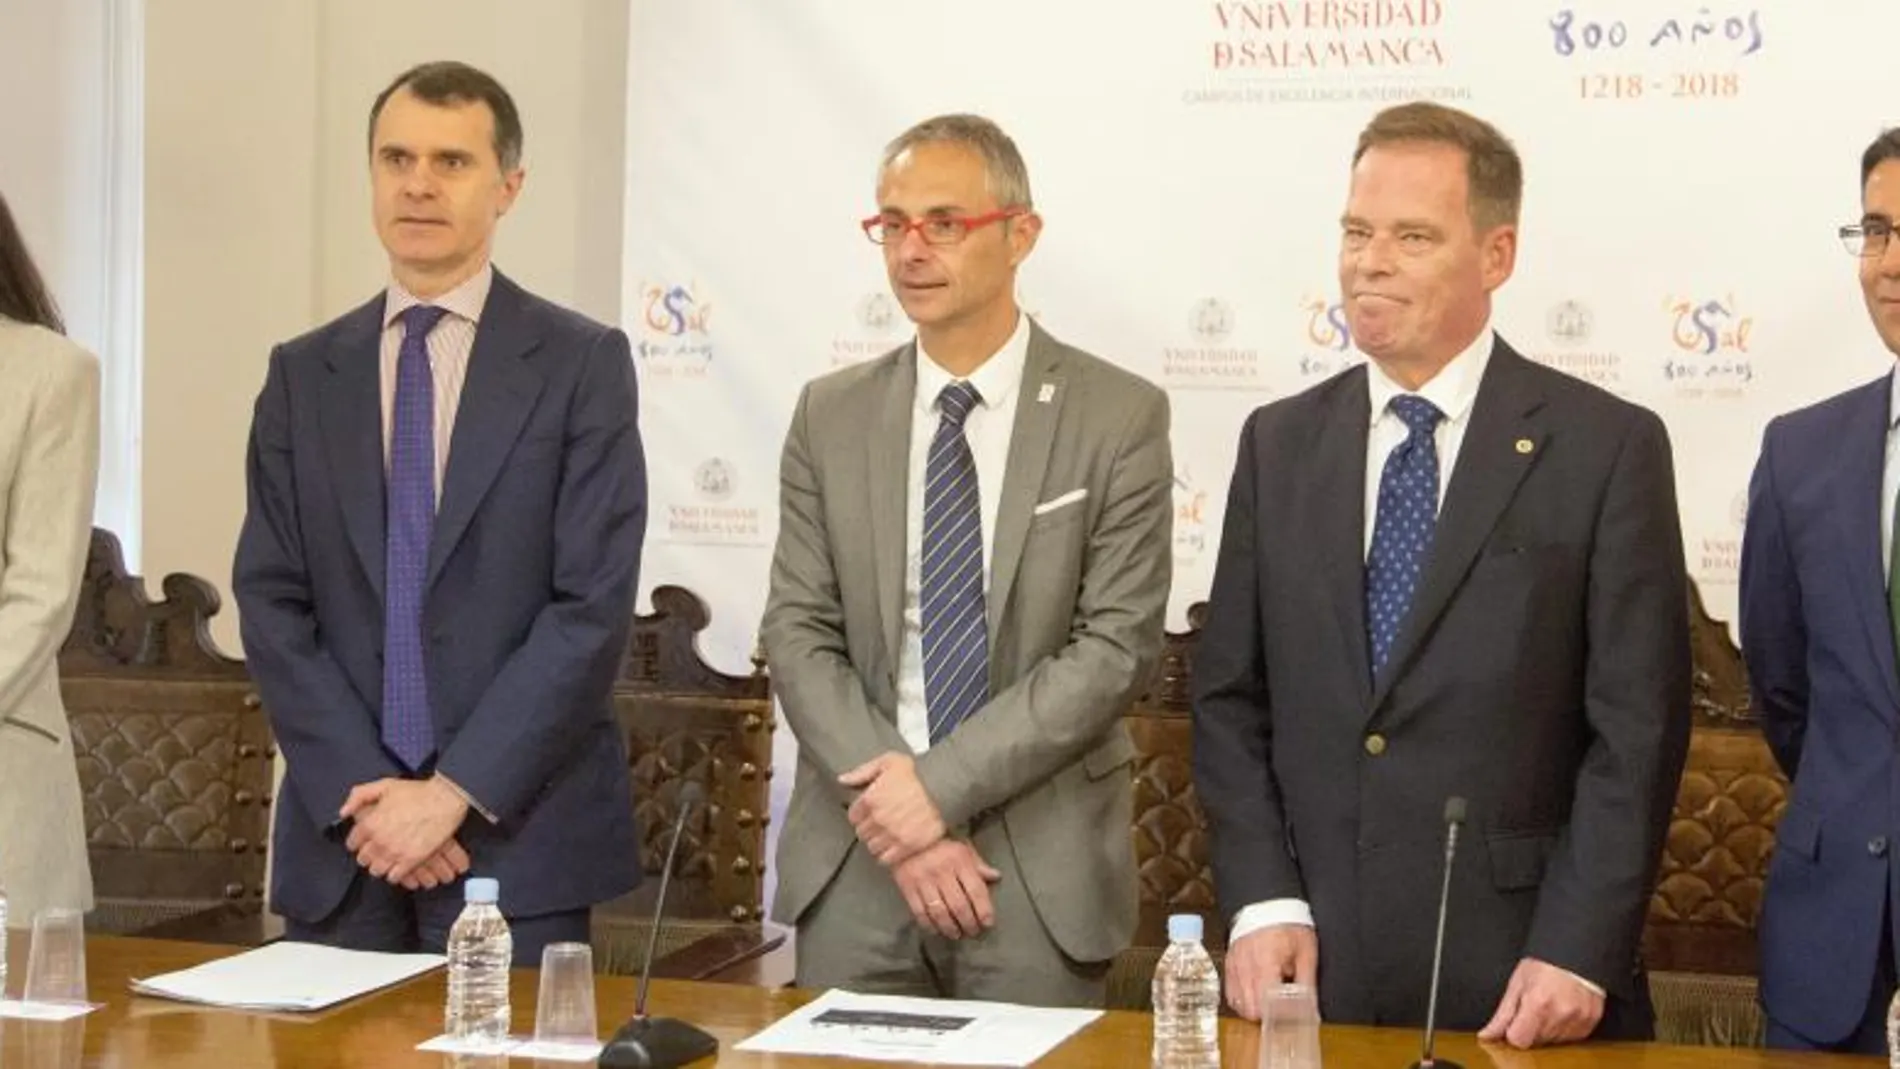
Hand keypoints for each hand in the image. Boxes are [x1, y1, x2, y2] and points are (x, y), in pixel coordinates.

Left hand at [340, 776, 468, 884]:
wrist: (444, 800)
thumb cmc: (417, 792)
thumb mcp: (384, 785)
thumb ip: (359, 796)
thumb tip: (343, 812)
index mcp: (370, 823)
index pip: (353, 842)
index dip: (358, 841)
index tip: (365, 841)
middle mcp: (379, 841)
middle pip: (363, 859)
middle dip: (369, 855)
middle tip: (377, 850)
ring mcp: (395, 852)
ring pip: (377, 870)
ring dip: (381, 866)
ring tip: (388, 860)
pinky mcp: (411, 860)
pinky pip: (394, 876)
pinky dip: (395, 873)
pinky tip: (399, 866)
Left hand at [839, 753, 944, 865]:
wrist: (945, 788)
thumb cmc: (918, 774)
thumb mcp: (888, 762)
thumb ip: (863, 771)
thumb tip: (843, 779)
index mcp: (870, 799)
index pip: (853, 816)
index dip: (861, 814)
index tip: (869, 813)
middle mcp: (878, 819)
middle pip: (862, 833)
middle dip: (869, 828)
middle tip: (880, 823)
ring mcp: (891, 834)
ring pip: (873, 847)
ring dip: (878, 842)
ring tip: (888, 835)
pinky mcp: (906, 847)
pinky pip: (887, 859)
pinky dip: (888, 854)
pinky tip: (895, 846)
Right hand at [890, 839, 1001, 938]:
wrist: (906, 834)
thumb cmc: (939, 841)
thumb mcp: (963, 847)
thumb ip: (978, 864)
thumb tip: (996, 877)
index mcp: (960, 861)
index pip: (976, 890)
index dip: (984, 910)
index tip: (988, 923)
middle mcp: (942, 872)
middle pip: (959, 906)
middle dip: (968, 924)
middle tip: (973, 932)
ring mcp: (924, 881)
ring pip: (940, 912)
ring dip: (950, 928)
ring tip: (956, 934)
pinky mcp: (908, 888)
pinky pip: (920, 912)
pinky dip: (929, 925)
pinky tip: (936, 930)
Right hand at [1223, 925, 1317, 1020]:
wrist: (1266, 902)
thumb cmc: (1288, 923)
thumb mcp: (1306, 951)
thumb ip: (1307, 982)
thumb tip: (1310, 1007)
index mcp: (1266, 963)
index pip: (1267, 1003)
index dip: (1280, 1015)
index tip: (1291, 1016)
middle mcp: (1246, 967)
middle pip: (1251, 1009)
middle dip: (1267, 1015)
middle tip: (1281, 1009)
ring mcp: (1234, 967)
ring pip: (1238, 1004)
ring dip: (1254, 1008)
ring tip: (1269, 1001)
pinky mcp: (1229, 965)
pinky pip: (1231, 994)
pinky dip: (1242, 1000)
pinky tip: (1255, 995)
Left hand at [1478, 957, 1604, 1047]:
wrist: (1576, 952)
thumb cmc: (1544, 964)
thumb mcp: (1517, 983)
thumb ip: (1503, 1014)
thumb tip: (1487, 1035)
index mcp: (1538, 1004)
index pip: (1519, 1040)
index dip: (1513, 1032)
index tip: (1515, 1021)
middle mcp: (1560, 1014)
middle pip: (1536, 1041)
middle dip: (1530, 1029)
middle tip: (1533, 1007)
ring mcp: (1578, 1019)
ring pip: (1553, 1041)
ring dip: (1547, 1029)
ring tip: (1549, 1005)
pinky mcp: (1590, 1022)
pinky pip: (1571, 1038)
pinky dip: (1564, 1029)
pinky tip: (1562, 1010)